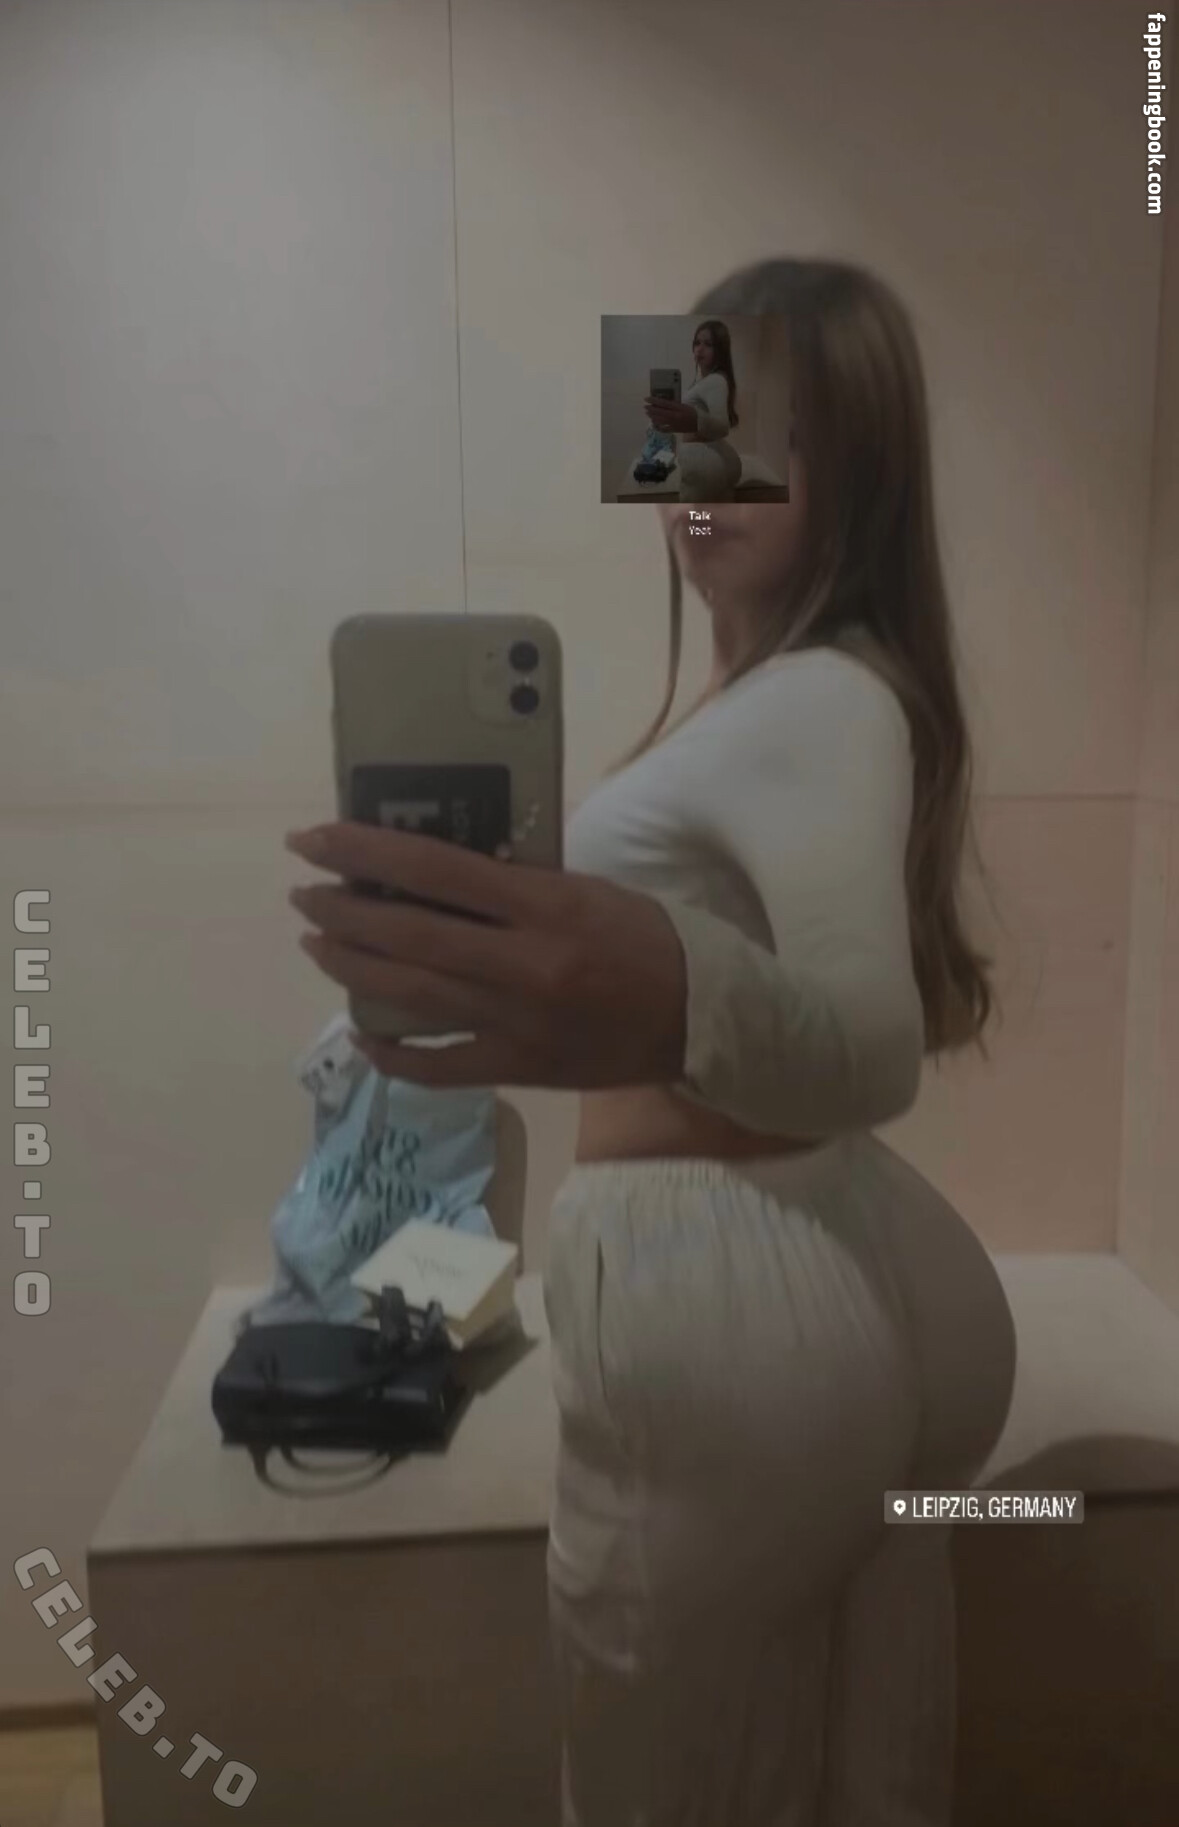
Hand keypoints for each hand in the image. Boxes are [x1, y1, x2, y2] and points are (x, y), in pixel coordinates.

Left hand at [285, 822, 687, 1089]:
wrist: (700, 1019)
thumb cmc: (646, 939)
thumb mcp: (585, 889)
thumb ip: (515, 884)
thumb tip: (435, 871)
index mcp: (543, 906)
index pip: (434, 870)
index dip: (364, 852)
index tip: (314, 839)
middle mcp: (522, 964)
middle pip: (408, 935)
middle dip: (342, 912)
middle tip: (304, 894)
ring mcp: (516, 1023)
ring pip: (411, 996)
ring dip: (351, 969)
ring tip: (316, 945)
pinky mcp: (518, 1068)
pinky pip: (438, 1067)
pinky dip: (393, 1053)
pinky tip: (363, 1034)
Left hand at [644, 396, 697, 434]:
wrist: (700, 424)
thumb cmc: (693, 412)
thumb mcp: (684, 405)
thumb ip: (674, 404)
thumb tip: (663, 403)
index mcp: (677, 408)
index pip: (663, 403)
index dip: (653, 401)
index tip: (646, 398)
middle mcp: (674, 416)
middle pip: (659, 412)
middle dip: (651, 409)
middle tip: (645, 407)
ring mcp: (673, 424)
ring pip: (659, 421)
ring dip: (652, 417)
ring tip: (648, 414)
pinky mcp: (674, 430)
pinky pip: (663, 429)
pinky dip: (658, 427)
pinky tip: (654, 425)